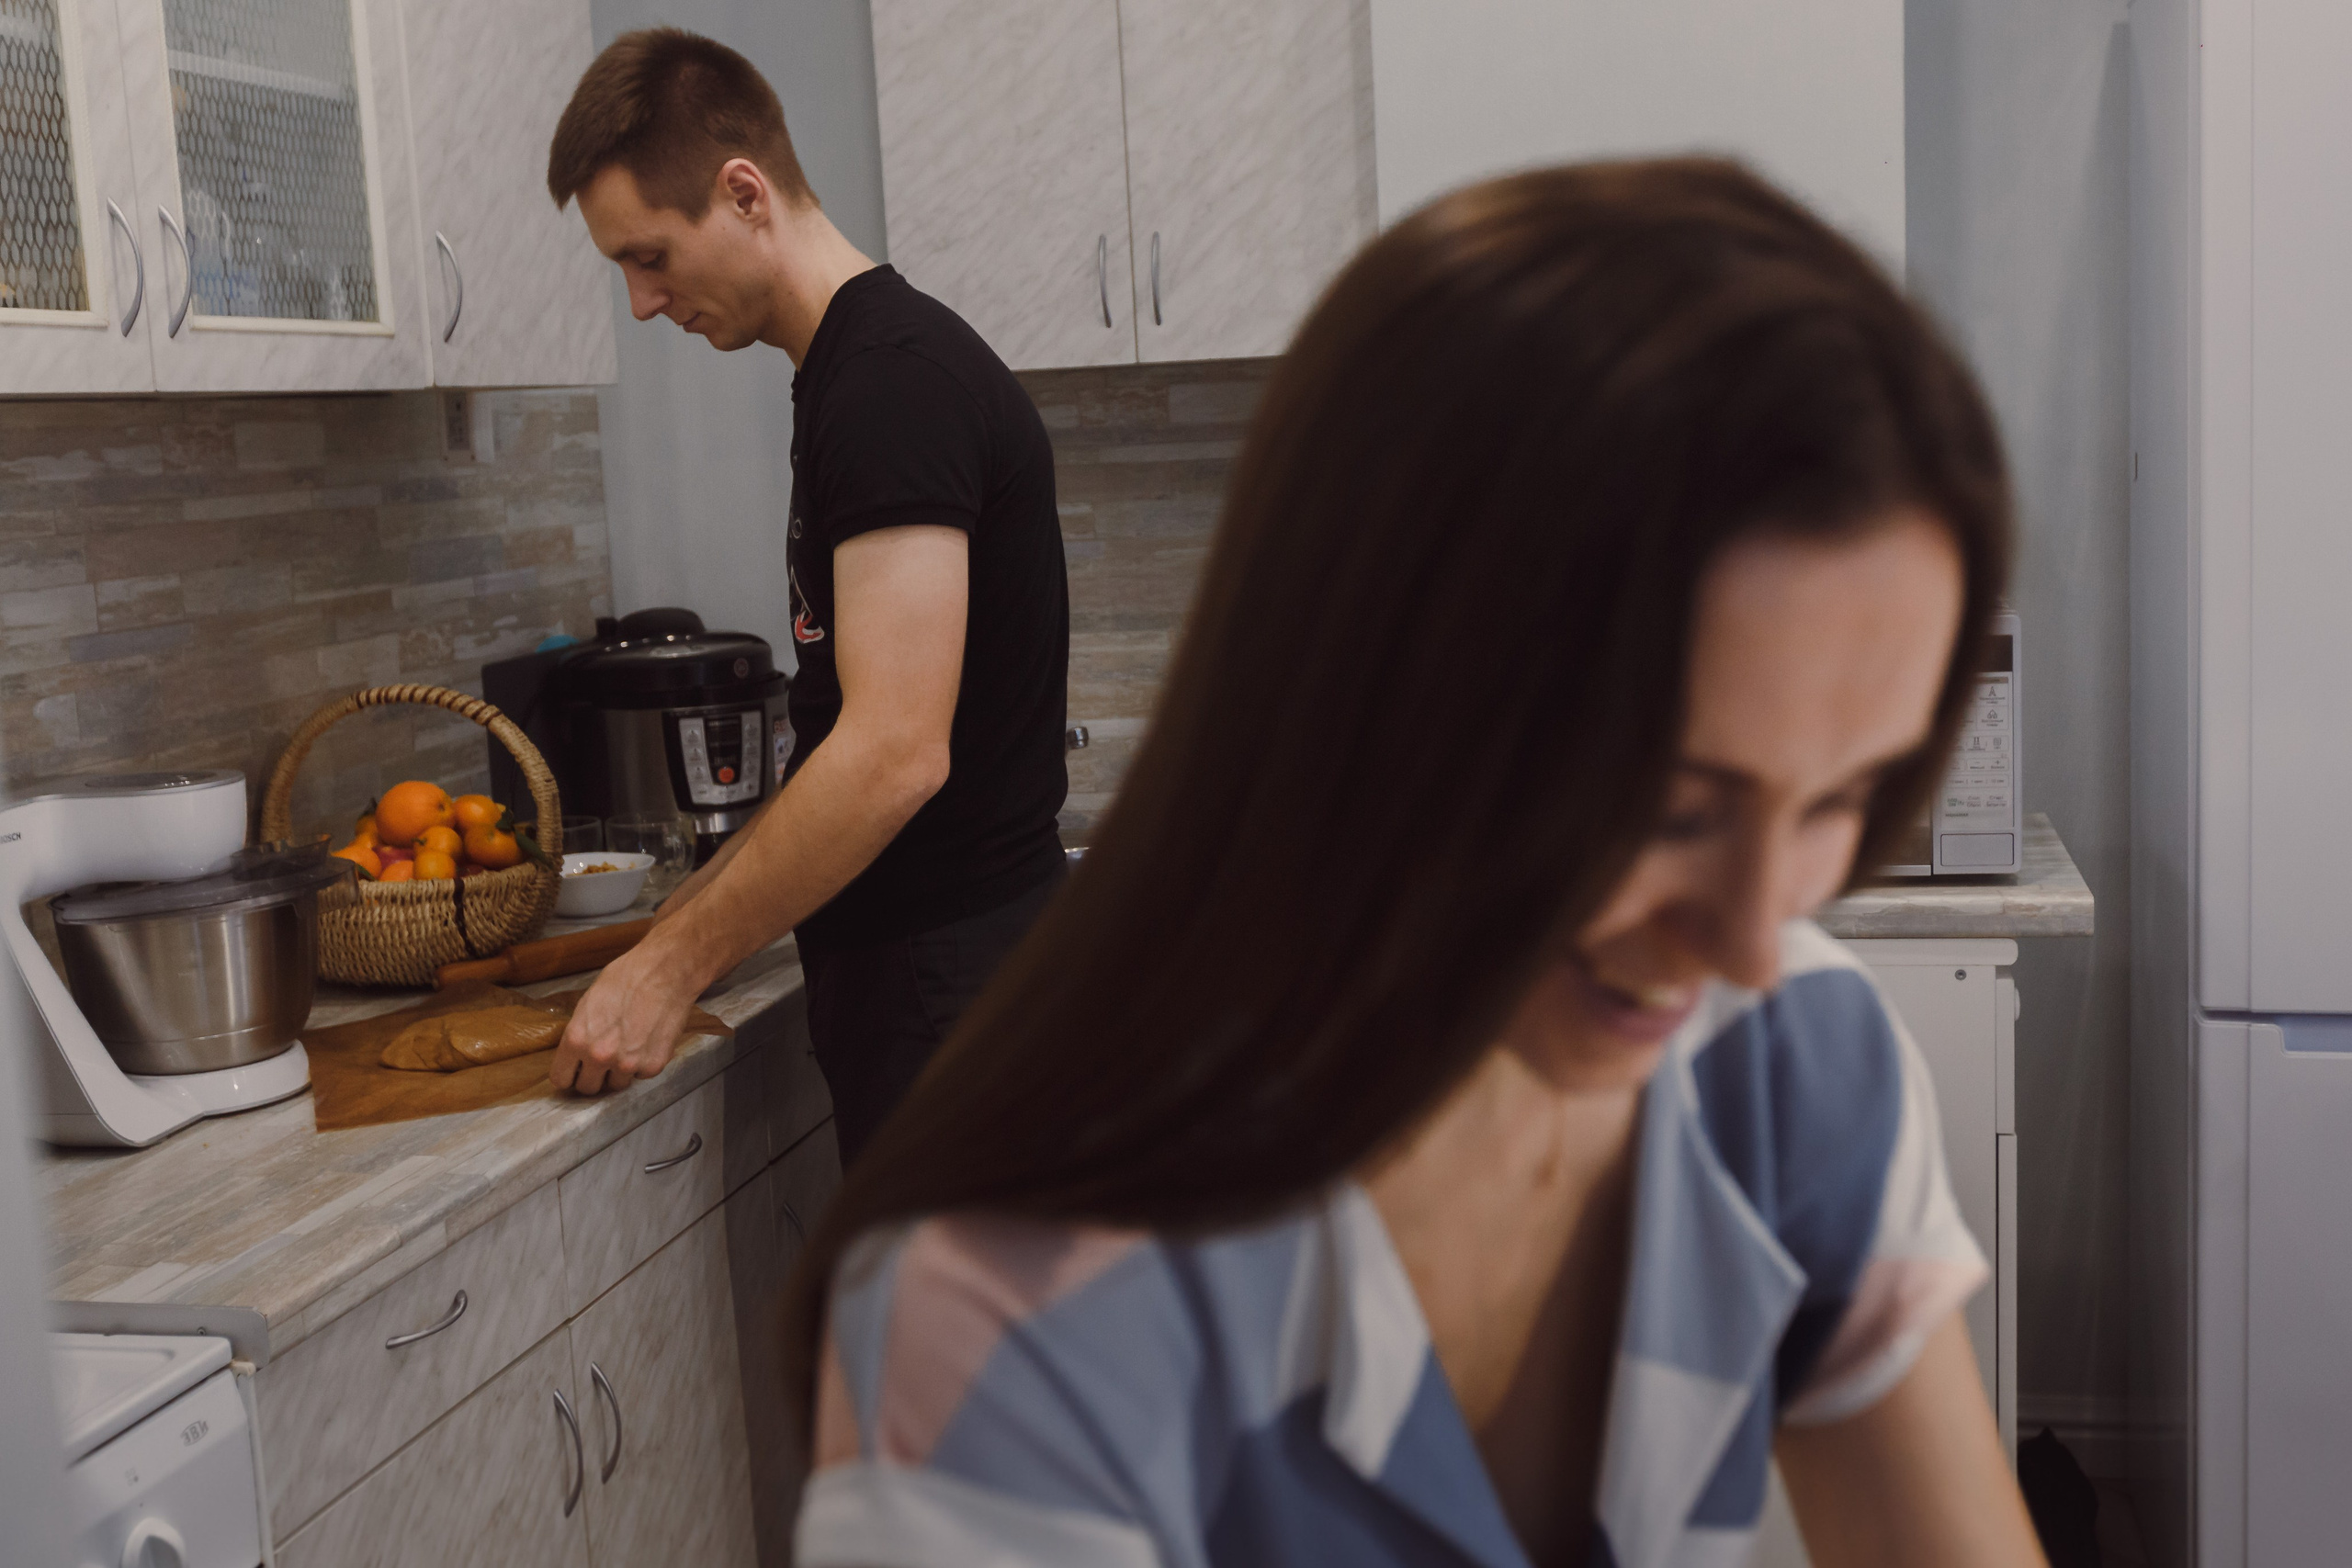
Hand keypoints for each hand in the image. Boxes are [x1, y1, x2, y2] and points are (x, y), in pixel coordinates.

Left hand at [549, 936, 699, 1095]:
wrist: (666, 972)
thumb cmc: (627, 978)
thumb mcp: (589, 1003)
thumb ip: (581, 1034)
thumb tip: (577, 1054)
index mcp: (577, 1040)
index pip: (562, 1079)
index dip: (569, 1075)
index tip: (576, 1071)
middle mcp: (599, 1057)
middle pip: (588, 1089)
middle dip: (594, 1077)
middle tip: (604, 1061)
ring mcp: (628, 1064)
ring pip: (617, 1084)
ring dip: (620, 1071)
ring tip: (630, 1046)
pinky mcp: (653, 1065)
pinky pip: (642, 1075)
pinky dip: (644, 1064)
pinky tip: (648, 1041)